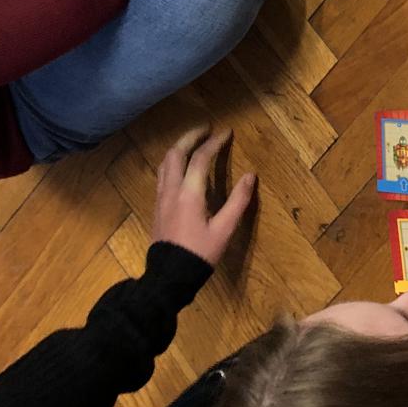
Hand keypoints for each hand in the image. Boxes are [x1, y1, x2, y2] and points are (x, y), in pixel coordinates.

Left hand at [153, 125, 256, 265]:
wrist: (168, 277)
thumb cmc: (199, 253)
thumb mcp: (224, 230)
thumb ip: (238, 201)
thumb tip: (250, 175)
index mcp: (189, 193)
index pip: (201, 158)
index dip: (214, 142)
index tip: (226, 132)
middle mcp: (171, 190)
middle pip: (176, 153)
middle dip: (191, 137)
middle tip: (206, 130)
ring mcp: (161, 198)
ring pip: (165, 163)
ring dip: (179, 148)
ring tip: (193, 144)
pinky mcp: (157, 207)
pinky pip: (162, 175)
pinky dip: (172, 162)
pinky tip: (181, 168)